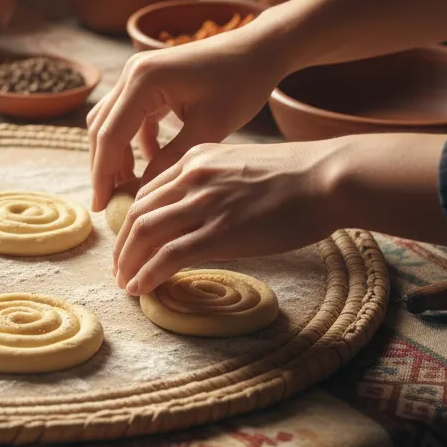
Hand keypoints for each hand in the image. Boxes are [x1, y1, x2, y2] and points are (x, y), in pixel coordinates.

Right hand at [88, 15, 290, 209]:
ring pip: (111, 122)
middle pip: (102, 128)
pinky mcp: (148, 81)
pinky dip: (134, 141)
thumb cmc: (241, 84)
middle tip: (108, 203)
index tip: (101, 206)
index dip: (103, 174)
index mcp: (144, 80)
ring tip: (125, 188)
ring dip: (115, 154)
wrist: (259, 50)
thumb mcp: (209, 128)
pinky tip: (151, 163)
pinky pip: (130, 116)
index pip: (110, 135)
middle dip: (103, 167)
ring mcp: (138, 74)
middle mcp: (132, 73)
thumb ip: (173, 160)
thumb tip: (143, 193)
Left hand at [113, 133, 446, 296]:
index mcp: (196, 159)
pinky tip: (140, 288)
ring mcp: (203, 204)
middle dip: (122, 244)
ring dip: (128, 262)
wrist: (327, 179)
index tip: (130, 241)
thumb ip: (216, 183)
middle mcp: (192, 178)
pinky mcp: (218, 233)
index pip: (149, 192)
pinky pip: (168, 256)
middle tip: (119, 267)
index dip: (133, 221)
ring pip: (145, 234)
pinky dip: (147, 273)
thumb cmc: (298, 177)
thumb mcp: (243, 166)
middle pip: (138, 213)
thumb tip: (204, 212)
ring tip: (125, 282)